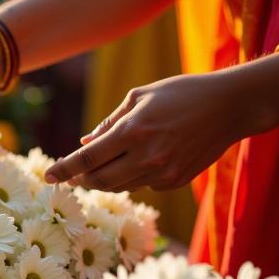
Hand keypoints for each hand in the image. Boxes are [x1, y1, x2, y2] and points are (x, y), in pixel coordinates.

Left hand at [45, 69, 278, 191]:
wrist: (230, 107)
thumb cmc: (181, 93)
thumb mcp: (140, 97)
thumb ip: (109, 123)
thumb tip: (85, 143)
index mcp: (133, 131)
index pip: (87, 158)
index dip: (64, 169)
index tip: (47, 177)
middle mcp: (146, 157)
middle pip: (99, 180)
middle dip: (81, 178)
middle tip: (73, 174)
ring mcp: (162, 173)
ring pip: (119, 185)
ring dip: (104, 178)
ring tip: (101, 166)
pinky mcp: (174, 182)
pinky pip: (143, 184)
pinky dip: (133, 175)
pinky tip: (142, 159)